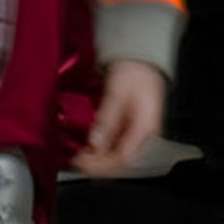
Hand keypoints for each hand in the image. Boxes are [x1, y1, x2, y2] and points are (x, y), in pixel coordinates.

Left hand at [71, 58, 173, 177]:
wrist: (142, 59)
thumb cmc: (135, 71)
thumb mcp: (117, 93)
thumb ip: (106, 119)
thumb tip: (94, 143)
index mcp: (146, 128)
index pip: (123, 157)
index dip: (100, 164)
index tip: (81, 161)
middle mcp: (145, 134)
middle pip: (120, 160)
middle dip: (97, 165)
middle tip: (77, 160)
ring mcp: (138, 132)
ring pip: (118, 156)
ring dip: (98, 159)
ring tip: (80, 155)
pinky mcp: (131, 129)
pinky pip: (116, 146)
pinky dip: (102, 149)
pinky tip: (89, 147)